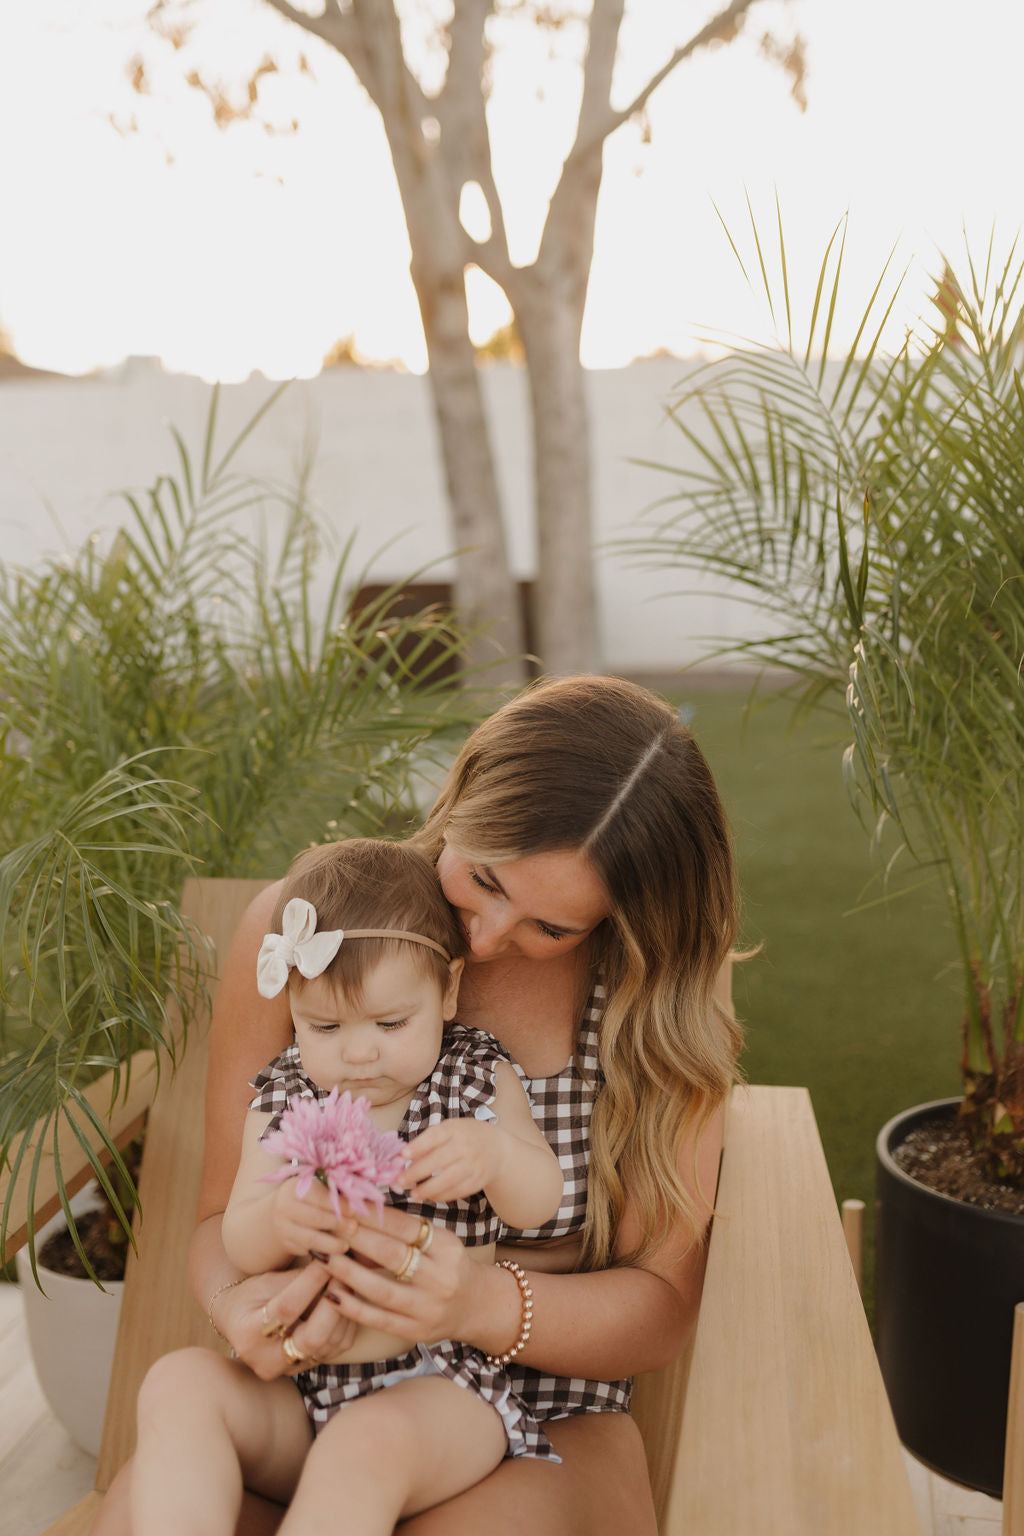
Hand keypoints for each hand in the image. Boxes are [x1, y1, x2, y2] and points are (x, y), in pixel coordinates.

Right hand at [213, 1263, 357, 1378]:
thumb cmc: (250, 1296)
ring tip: (351, 1280)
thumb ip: (295, 1279)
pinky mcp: (309, 1367)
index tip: (328, 1257)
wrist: (240, 1324)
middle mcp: (267, 1361)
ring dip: (346, 1310)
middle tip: (346, 1272)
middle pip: (312, 1338)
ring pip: (330, 1344)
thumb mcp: (264, 1282)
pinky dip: (347, 1321)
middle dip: (334, 1303)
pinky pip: (337, 1347)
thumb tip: (330, 1264)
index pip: (287, 1309)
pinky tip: (350, 1298)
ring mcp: (290, 1369)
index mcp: (248, 1335)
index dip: (311, 1282)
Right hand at [270, 1176, 353, 1259]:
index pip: (319, 1196)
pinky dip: (320, 1252)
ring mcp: (283, 1227)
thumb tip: (360, 1198)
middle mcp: (284, 1206)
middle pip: (314, 1217)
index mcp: (294, 1188)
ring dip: (330, 1243)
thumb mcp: (314, 1189)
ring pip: (309, 1238)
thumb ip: (332, 1193)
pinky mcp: (285, 1244)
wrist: (279, 1214)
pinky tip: (334, 1254)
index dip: (338, 1204)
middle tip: (355, 1228)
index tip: (355, 1210)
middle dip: (337, 1223)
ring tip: (346, 1246)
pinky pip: (305, 1250)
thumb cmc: (308, 1199)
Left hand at [323, 1205, 491, 1348]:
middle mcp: (440, 1277)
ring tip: (323, 1257)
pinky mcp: (416, 1331)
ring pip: (381, 1290)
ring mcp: (428, 1307)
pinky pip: (379, 1320)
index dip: (373, 1217)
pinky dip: (353, 1308)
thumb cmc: (449, 1265)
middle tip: (328, 1226)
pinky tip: (331, 1295)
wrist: (477, 1306)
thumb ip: (407, 1231)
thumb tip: (363, 1211)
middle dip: (356, 1238)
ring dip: (348, 1273)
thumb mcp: (439, 1242)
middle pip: (391, 1254)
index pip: (405, 1227)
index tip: (346, 1206)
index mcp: (446, 1247)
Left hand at [398, 1118, 505, 1202]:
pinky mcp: (478, 1181)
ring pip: (448, 1179)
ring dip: (428, 1189)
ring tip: (413, 1195)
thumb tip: (404, 1158)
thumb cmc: (466, 1136)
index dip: (418, 1146)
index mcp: (456, 1129)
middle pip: (439, 1160)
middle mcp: (466, 1145)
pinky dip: (442, 1196)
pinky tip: (429, 1197)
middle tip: (400, 1181)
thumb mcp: (451, 1129)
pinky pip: (458, 1191)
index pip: (435, 1136)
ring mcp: (474, 1164)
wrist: (498, 1148)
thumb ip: (430, 1140)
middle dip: (417, 1172)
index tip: (402, 1155)